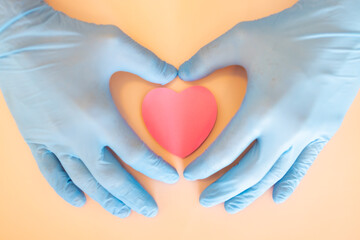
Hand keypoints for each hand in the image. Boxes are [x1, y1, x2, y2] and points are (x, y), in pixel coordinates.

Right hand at [0, 0, 178, 216]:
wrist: (17, 39)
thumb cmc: (66, 42)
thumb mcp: (114, 42)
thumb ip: (148, 62)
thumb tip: (173, 76)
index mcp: (99, 115)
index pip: (135, 152)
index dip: (156, 168)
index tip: (171, 178)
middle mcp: (78, 135)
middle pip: (111, 177)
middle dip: (134, 196)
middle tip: (150, 210)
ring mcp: (55, 140)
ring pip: (83, 180)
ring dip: (105, 199)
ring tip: (123, 212)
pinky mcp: (36, 138)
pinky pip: (51, 172)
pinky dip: (64, 189)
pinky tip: (78, 200)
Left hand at [179, 0, 359, 212]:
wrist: (342, 29)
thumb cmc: (292, 33)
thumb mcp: (241, 38)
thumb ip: (207, 57)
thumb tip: (183, 73)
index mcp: (262, 107)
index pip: (226, 149)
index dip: (205, 165)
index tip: (191, 174)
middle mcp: (286, 127)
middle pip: (250, 171)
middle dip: (225, 188)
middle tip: (207, 200)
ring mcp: (308, 132)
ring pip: (275, 174)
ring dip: (251, 193)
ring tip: (233, 206)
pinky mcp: (324, 130)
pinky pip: (304, 165)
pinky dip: (289, 183)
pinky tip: (277, 196)